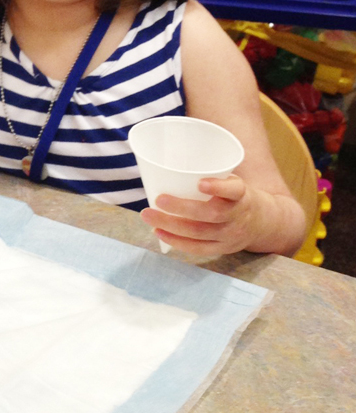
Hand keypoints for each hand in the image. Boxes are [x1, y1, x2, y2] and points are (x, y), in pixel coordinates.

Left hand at [140, 175, 257, 255]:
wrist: (264, 223)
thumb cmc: (236, 196)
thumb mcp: (232, 181)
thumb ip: (211, 175)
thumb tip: (169, 164)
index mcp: (242, 194)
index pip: (234, 190)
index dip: (218, 187)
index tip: (201, 182)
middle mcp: (238, 216)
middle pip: (210, 214)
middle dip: (181, 208)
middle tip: (158, 199)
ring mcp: (230, 235)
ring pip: (199, 232)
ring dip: (170, 225)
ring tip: (148, 215)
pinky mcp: (222, 249)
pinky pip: (198, 248)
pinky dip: (176, 241)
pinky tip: (159, 232)